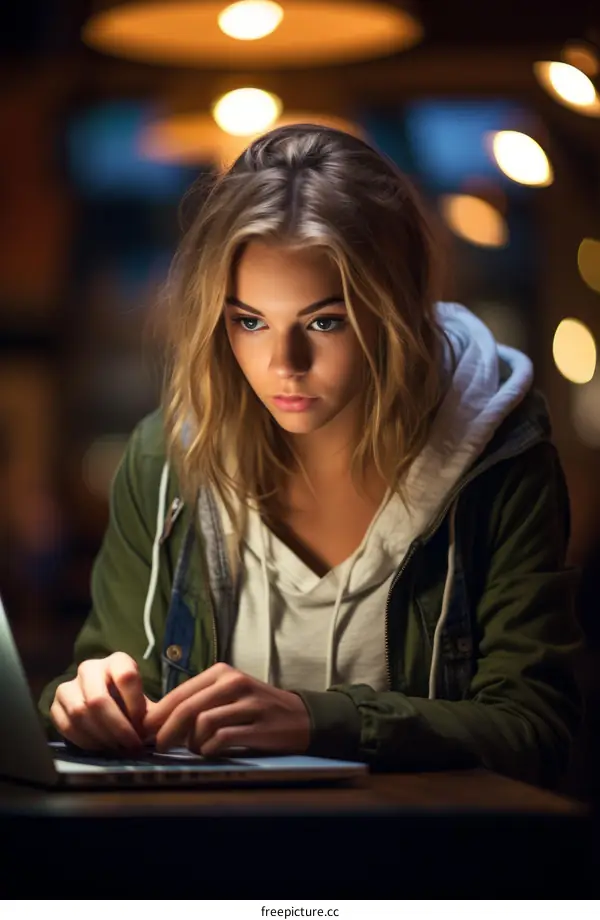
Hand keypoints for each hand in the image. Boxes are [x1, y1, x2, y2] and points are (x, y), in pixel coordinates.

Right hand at [50, 652, 156, 751]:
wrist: (106, 702)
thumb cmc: (129, 701)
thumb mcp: (143, 702)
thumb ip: (151, 714)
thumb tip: (155, 731)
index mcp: (116, 661)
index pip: (126, 677)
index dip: (135, 704)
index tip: (143, 724)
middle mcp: (89, 668)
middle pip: (98, 699)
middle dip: (117, 728)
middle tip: (130, 745)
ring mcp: (69, 686)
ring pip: (80, 713)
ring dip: (101, 736)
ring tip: (118, 748)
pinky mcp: (56, 705)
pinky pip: (67, 726)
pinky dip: (85, 741)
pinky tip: (101, 747)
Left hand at [143, 663, 310, 756]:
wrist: (300, 717)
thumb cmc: (255, 708)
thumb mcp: (227, 694)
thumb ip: (197, 701)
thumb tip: (155, 719)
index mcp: (222, 672)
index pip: (180, 693)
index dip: (159, 714)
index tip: (145, 731)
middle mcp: (234, 682)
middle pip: (188, 708)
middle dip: (167, 731)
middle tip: (160, 747)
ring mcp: (249, 704)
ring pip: (203, 723)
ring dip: (192, 742)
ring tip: (196, 748)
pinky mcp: (259, 726)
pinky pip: (222, 739)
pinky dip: (210, 749)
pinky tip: (211, 752)